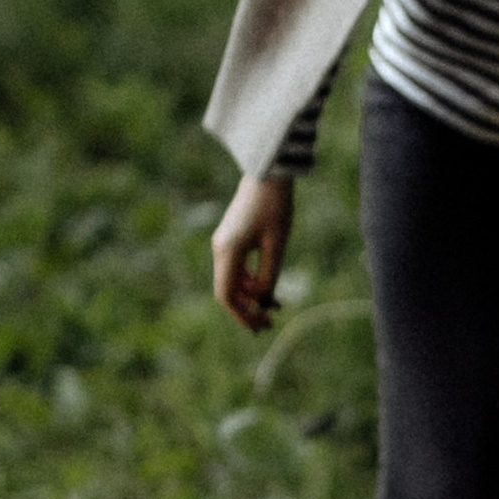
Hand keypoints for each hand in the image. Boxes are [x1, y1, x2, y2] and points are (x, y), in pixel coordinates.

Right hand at [212, 172, 293, 332]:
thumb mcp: (278, 244)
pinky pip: (236, 268)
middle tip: (268, 324)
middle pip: (227, 291)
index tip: (261, 326)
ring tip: (274, 307)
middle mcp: (220, 249)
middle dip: (246, 309)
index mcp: (228, 252)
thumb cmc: (275, 206)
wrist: (268, 172)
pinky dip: (250, 281)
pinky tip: (267, 288)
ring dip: (249, 296)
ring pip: (232, 280)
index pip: (227, 295)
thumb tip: (262, 300)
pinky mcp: (231, 238)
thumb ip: (269, 275)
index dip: (242, 314)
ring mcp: (224, 243)